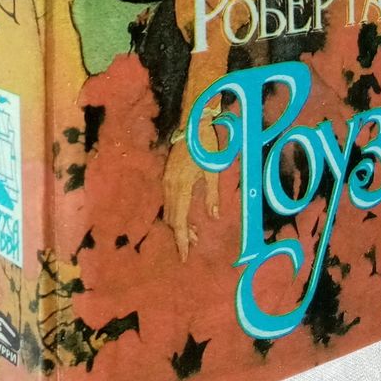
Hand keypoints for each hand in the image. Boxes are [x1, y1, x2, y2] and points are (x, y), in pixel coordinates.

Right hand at [162, 135, 219, 261]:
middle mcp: (170, 186)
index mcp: (181, 187)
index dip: (182, 240)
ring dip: (180, 224)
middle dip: (182, 235)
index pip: (179, 221)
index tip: (184, 257)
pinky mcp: (167, 176)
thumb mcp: (213, 171)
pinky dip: (177, 212)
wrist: (192, 124)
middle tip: (194, 246)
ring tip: (194, 234)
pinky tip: (186, 214)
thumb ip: (212, 195)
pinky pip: (169, 201)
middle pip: (172, 219)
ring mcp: (166, 180)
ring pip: (170, 210)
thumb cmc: (205, 146)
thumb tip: (214, 217)